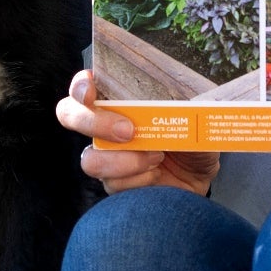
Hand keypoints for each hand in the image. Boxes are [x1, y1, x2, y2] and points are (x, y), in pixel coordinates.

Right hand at [55, 69, 220, 196]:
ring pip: (92, 160)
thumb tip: (183, 104)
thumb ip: (182, 107)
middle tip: (128, 130)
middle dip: (94, 122)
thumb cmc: (191, 138)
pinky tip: (156, 175)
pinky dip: (139, 179)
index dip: (80, 86)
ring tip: (157, 157)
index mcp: (117, 101)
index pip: (84, 88)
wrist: (200, 176)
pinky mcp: (114, 184)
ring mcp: (105, 157)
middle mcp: (103, 127)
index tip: (91, 91)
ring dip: (126, 160)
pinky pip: (113, 184)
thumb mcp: (192, 117)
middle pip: (70, 116)